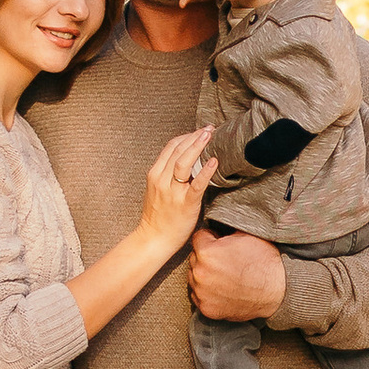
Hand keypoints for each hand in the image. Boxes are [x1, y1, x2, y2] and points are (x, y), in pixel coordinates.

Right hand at [140, 130, 217, 249]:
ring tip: (210, 135)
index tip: (199, 131)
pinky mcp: (185, 204)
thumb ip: (167, 174)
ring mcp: (173, 192)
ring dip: (198, 146)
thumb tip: (186, 159)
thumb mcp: (157, 189)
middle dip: (194, 136)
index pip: (171, 147)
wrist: (154, 239)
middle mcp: (162, 180)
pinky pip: (196, 184)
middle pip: (178, 150)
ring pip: (184, 162)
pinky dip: (205, 171)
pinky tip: (214, 161)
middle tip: (209, 128)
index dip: (186, 136)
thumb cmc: (158, 216)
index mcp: (155, 174)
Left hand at [188, 222, 285, 318]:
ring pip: (195, 278)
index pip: (198, 238)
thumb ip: (224, 229)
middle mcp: (200, 273)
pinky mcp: (207, 309)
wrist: (278, 290)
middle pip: (194, 259)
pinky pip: (199, 296)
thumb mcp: (245, 234)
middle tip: (225, 261)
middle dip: (206, 258)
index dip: (211, 238)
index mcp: (207, 252)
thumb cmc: (264, 260)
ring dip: (205, 275)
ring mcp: (202, 293)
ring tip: (225, 276)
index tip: (220, 243)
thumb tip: (215, 225)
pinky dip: (208, 293)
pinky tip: (224, 289)